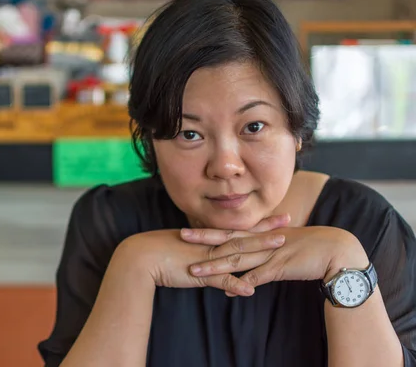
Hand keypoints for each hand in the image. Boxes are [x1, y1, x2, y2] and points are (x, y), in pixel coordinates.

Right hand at [117, 214, 290, 295]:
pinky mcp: (198, 273)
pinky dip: (234, 284)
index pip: (238, 230)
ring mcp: (206, 258)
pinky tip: (250, 289)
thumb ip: (200, 251)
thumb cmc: (160, 251)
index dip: (259, 224)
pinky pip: (218, 279)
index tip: (277, 216)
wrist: (141, 255)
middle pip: (243, 237)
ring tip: (280, 247)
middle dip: (267, 230)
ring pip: (237, 253)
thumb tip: (212, 254)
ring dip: (259, 250)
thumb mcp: (185, 248)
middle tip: (288, 221)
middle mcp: (210, 245)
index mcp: (208, 239)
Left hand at [182, 225, 367, 295]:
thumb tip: (247, 261)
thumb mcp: (282, 244)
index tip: (189, 227)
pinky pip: (260, 276)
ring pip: (238, 258)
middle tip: (182, 236)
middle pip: (227, 239)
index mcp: (261, 234)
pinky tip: (229, 290)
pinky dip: (244, 283)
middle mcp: (262, 241)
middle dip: (203, 239)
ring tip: (196, 270)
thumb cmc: (309, 247)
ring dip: (216, 265)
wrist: (336, 249)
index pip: (229, 231)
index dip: (208, 229)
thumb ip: (263, 251)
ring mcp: (270, 253)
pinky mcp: (282, 266)